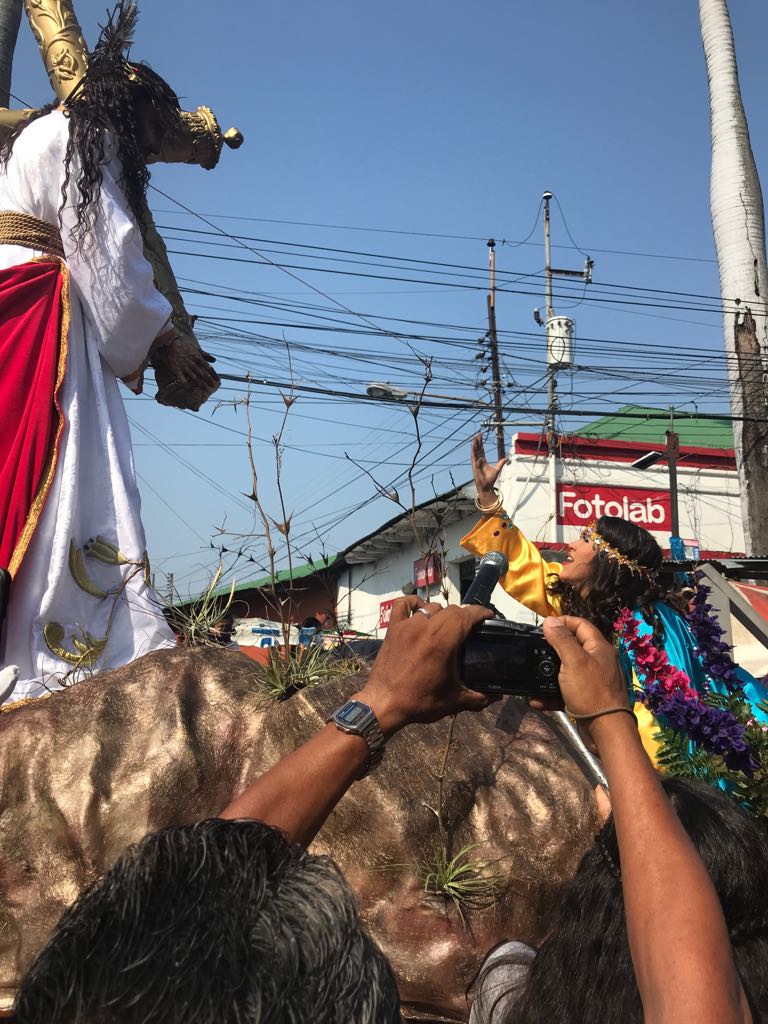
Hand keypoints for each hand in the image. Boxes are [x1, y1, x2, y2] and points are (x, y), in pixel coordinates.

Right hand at [159, 334, 219, 389]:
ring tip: (205, 390)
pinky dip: (187, 385)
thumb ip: (206, 355)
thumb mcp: (196, 349)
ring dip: (200, 384)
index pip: (208, 367)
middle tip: (213, 387)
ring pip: (194, 377)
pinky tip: (191, 390)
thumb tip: (214, 360)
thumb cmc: (185, 346)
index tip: (218, 380)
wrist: (170, 342)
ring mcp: (185, 367)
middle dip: (208, 381)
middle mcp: (192, 363)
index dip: (213, 374)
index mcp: (198, 358)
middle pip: (202, 373)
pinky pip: (182, 379)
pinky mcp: (177, 370)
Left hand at [354, 596, 497, 735]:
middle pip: (452, 610)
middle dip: (464, 616)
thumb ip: (479, 698)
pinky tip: (420, 610)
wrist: (384, 704)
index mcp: (444, 641)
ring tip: (446, 626)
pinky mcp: (393, 628)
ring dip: (442, 613)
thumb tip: (498, 697)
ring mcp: (408, 625)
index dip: (480, 613)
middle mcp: (426, 627)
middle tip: (469, 630)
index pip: (467, 615)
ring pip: (431, 607)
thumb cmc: (420, 702)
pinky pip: (403, 604)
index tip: (488, 617)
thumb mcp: (454, 701)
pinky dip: (413, 603)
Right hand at [471, 433, 505, 505]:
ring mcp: (476, 464)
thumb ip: (501, 463)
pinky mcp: (474, 468)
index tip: (480, 437)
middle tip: (477, 434)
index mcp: (483, 461)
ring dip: (474, 446)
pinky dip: (474, 454)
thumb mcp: (497, 469)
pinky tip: (474, 448)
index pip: (481, 450)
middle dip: (477, 442)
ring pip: (474, 453)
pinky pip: (474, 460)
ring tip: (474, 439)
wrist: (487, 486)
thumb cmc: (490, 479)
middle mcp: (478, 461)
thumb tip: (506, 458)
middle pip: (477, 449)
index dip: (481, 443)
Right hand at [541, 616, 629, 720]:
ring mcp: (591, 681)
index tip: (543, 627)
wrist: (606, 731)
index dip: (562, 621)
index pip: (580, 625)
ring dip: (547, 676)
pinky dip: (551, 695)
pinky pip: (564, 692)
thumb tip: (550, 620)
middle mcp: (596, 662)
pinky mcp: (584, 698)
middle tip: (534, 652)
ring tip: (532, 678)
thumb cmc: (592, 692)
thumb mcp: (574, 661)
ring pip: (564, 671)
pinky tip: (537, 701)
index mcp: (598, 648)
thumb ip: (561, 639)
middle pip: (571, 647)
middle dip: (551, 650)